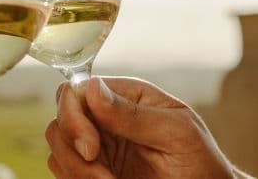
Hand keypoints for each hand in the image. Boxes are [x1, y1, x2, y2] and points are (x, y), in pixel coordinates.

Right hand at [46, 77, 245, 178]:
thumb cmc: (200, 161)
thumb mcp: (175, 132)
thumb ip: (133, 113)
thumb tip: (93, 87)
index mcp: (126, 97)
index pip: (76, 92)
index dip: (73, 118)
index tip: (91, 148)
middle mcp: (105, 118)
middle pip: (59, 121)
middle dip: (72, 150)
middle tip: (102, 176)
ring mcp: (98, 146)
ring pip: (57, 150)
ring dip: (75, 172)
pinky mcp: (93, 171)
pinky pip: (63, 172)